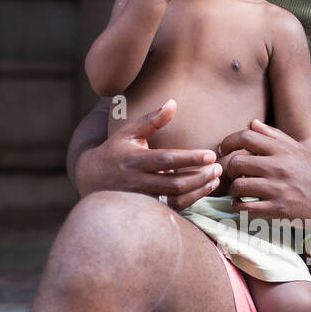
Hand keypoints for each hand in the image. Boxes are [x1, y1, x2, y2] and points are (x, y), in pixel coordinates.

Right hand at [75, 99, 220, 208]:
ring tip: (215, 179)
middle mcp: (138, 181)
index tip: (210, 155)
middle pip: (174, 183)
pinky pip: (172, 208)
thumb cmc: (116, 150)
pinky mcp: (147, 208)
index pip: (166, 160)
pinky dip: (191, 200)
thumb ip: (152, 119)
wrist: (92, 178)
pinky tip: (204, 189)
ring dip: (198, 190)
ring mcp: (142, 198)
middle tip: (218, 168)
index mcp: (135, 159)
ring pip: (175, 199)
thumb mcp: (129, 132)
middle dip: (199, 176)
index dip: (190, 159)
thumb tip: (173, 103)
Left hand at [218, 120, 310, 225]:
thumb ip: (275, 136)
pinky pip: (246, 207)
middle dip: (229, 169)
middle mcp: (278, 168)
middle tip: (233, 174)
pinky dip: (238, 206)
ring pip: (239, 186)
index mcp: (282, 151)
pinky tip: (242, 204)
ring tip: (239, 191)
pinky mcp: (277, 210)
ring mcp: (277, 190)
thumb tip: (252, 123)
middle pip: (237, 162)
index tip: (223, 150)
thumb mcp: (298, 150)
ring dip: (233, 190)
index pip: (246, 137)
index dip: (228, 142)